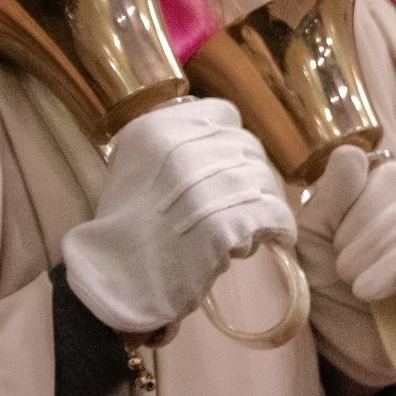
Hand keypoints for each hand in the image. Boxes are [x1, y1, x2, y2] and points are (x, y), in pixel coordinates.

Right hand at [62, 97, 295, 334]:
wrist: (116, 281)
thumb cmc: (125, 230)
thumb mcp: (135, 167)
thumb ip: (175, 146)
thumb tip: (225, 144)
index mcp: (157, 129)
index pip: (224, 115)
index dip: (231, 142)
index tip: (227, 166)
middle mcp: (184, 148)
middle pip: (248, 148)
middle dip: (248, 178)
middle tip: (238, 206)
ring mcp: (208, 183)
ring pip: (264, 181)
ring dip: (260, 206)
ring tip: (244, 230)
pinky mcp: (227, 222)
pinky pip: (275, 214)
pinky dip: (280, 227)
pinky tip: (277, 238)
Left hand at [296, 146, 395, 304]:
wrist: (346, 341)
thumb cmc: (329, 282)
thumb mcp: (314, 235)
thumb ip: (331, 193)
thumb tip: (352, 152)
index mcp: (395, 187)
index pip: (390, 178)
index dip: (355, 215)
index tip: (336, 245)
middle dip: (369, 243)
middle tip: (346, 274)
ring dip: (390, 263)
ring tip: (364, 290)